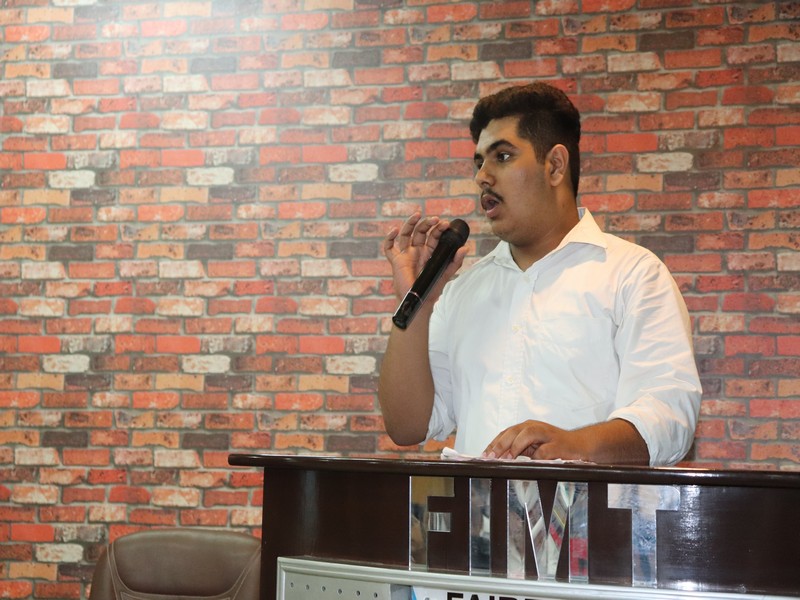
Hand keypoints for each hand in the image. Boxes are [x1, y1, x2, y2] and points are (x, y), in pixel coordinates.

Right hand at [383, 212, 465, 300]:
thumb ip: (455, 261)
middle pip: (420, 231)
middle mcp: (417, 250)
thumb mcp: (446, 273)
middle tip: (435, 219)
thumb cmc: (432, 288)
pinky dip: (389, 238)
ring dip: (410, 223)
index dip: (439, 229)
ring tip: (417, 215)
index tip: (445, 224)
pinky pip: (389, 248)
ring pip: (406, 234)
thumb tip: (465, 247)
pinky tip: (395, 230)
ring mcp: (406, 254)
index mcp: (429, 252)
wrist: (420, 301)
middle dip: (427, 223)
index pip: (433, 235)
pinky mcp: (397, 261)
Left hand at [482, 418, 649, 464]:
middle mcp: (535, 427)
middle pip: (512, 431)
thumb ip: (518, 451)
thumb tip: (497, 461)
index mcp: (526, 428)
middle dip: (499, 444)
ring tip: (507, 457)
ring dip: (515, 445)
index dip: (493, 444)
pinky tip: (529, 463)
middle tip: (490, 457)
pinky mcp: (558, 444)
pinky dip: (536, 456)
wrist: (582, 446)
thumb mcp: (533, 448)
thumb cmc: (555, 448)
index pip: (505, 433)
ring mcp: (547, 434)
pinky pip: (544, 450)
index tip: (482, 456)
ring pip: (527, 434)